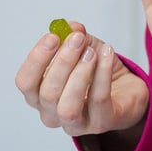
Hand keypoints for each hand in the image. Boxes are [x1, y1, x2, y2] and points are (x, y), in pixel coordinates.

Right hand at [14, 22, 148, 138]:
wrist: (126, 90)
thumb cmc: (96, 72)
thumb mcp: (83, 48)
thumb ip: (73, 36)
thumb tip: (69, 27)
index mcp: (40, 95)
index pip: (25, 82)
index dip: (36, 59)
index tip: (52, 37)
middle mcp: (52, 113)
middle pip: (47, 92)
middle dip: (63, 61)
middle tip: (78, 39)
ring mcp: (76, 123)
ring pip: (68, 106)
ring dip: (79, 75)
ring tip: (92, 52)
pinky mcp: (102, 123)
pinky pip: (98, 100)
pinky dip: (102, 74)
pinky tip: (107, 54)